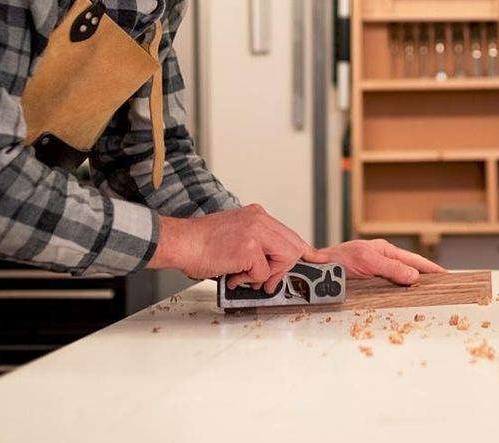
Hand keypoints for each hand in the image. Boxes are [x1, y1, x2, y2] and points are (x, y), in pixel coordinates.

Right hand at [147, 205, 310, 293]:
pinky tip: (232, 274)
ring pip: (283, 260)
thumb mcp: (235, 237)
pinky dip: (248, 280)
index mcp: (257, 215)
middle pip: (294, 248)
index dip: (305, 250)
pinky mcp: (249, 248)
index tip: (318, 259)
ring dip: (265, 276)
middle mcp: (260, 219)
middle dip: (284, 270)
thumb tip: (270, 270)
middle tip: (267, 283)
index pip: (290, 235)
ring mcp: (256, 232)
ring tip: (243, 276)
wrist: (179, 242)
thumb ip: (257, 249)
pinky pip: (263, 273)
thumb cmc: (200, 244)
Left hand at [304, 239, 444, 285]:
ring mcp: (376, 274)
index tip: (447, 277)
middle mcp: (382, 261)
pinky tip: (404, 304)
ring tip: (428, 299)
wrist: (315, 271)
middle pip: (410, 272)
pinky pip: (388, 293)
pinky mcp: (369, 287)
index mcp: (386, 251)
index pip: (415, 260)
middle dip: (425, 280)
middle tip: (443, 290)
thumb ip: (392, 268)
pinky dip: (398, 298)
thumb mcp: (368, 260)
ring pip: (400, 283)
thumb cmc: (338, 260)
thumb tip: (414, 276)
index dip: (431, 269)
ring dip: (412, 291)